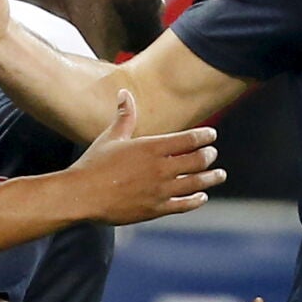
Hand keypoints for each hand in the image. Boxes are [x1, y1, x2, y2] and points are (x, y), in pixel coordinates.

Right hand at [68, 90, 225, 223]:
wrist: (82, 196)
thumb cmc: (94, 164)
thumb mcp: (111, 137)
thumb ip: (124, 116)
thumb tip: (124, 92)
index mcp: (152, 147)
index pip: (190, 139)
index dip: (204, 136)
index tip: (211, 135)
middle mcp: (160, 168)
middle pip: (198, 160)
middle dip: (209, 155)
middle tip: (212, 154)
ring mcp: (160, 190)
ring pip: (196, 183)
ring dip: (211, 178)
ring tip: (219, 175)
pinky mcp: (156, 209)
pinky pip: (184, 204)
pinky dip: (196, 200)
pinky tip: (202, 196)